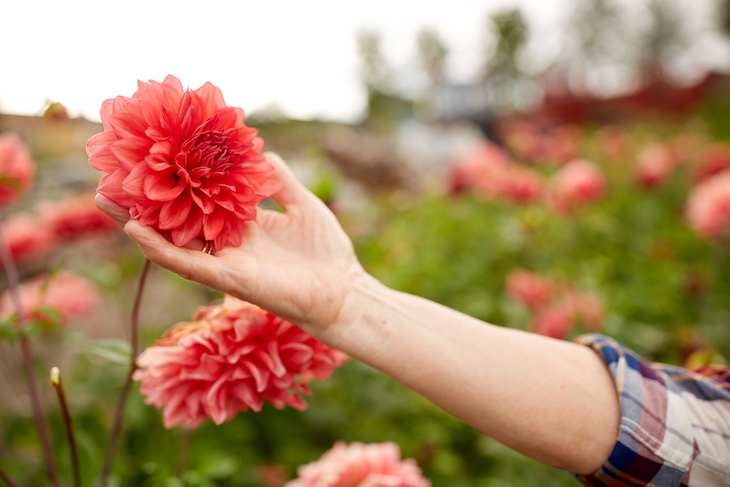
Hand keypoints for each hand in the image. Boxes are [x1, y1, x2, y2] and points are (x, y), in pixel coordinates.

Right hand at [95, 152, 366, 333]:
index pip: (199, 198)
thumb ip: (279, 180)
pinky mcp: (230, 280)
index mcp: (242, 224)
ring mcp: (226, 262)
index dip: (176, 179)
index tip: (150, 156)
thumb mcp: (303, 204)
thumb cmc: (327, 252)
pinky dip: (162, 250)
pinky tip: (136, 232)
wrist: (345, 291)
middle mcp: (227, 242)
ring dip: (137, 223)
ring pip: (172, 242)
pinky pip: (189, 265)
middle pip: (176, 219)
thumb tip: (260, 151)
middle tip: (110, 176)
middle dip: (143, 200)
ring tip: (105, 200)